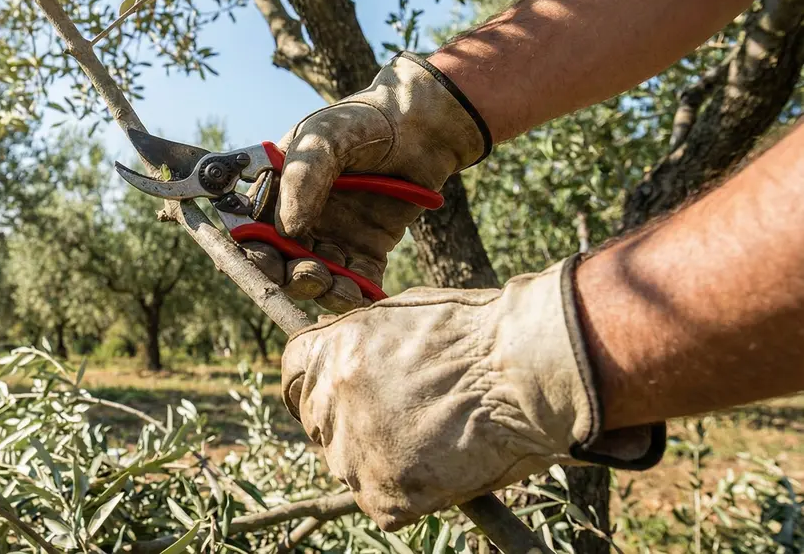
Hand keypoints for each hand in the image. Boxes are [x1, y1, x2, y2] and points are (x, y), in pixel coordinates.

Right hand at [248, 52, 490, 311]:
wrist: (422, 126)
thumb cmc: (363, 122)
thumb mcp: (324, 138)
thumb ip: (302, 179)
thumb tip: (286, 231)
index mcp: (278, 192)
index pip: (253, 230)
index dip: (253, 252)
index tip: (266, 262)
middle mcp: (301, 219)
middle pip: (282, 262)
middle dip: (289, 277)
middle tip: (309, 274)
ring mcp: (335, 237)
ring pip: (316, 278)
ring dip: (321, 289)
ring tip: (336, 284)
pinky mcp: (368, 251)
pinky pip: (356, 282)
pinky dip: (355, 294)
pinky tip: (362, 295)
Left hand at [280, 257, 664, 530]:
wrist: (525, 370)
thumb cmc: (478, 334)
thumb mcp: (402, 316)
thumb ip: (362, 341)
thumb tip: (348, 355)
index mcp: (331, 352)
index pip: (294, 374)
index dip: (318, 382)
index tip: (339, 391)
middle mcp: (332, 400)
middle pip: (319, 423)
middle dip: (350, 422)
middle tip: (400, 420)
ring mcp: (355, 450)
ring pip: (350, 465)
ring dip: (381, 459)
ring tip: (435, 440)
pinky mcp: (385, 494)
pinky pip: (383, 503)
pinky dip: (411, 494)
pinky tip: (444, 467)